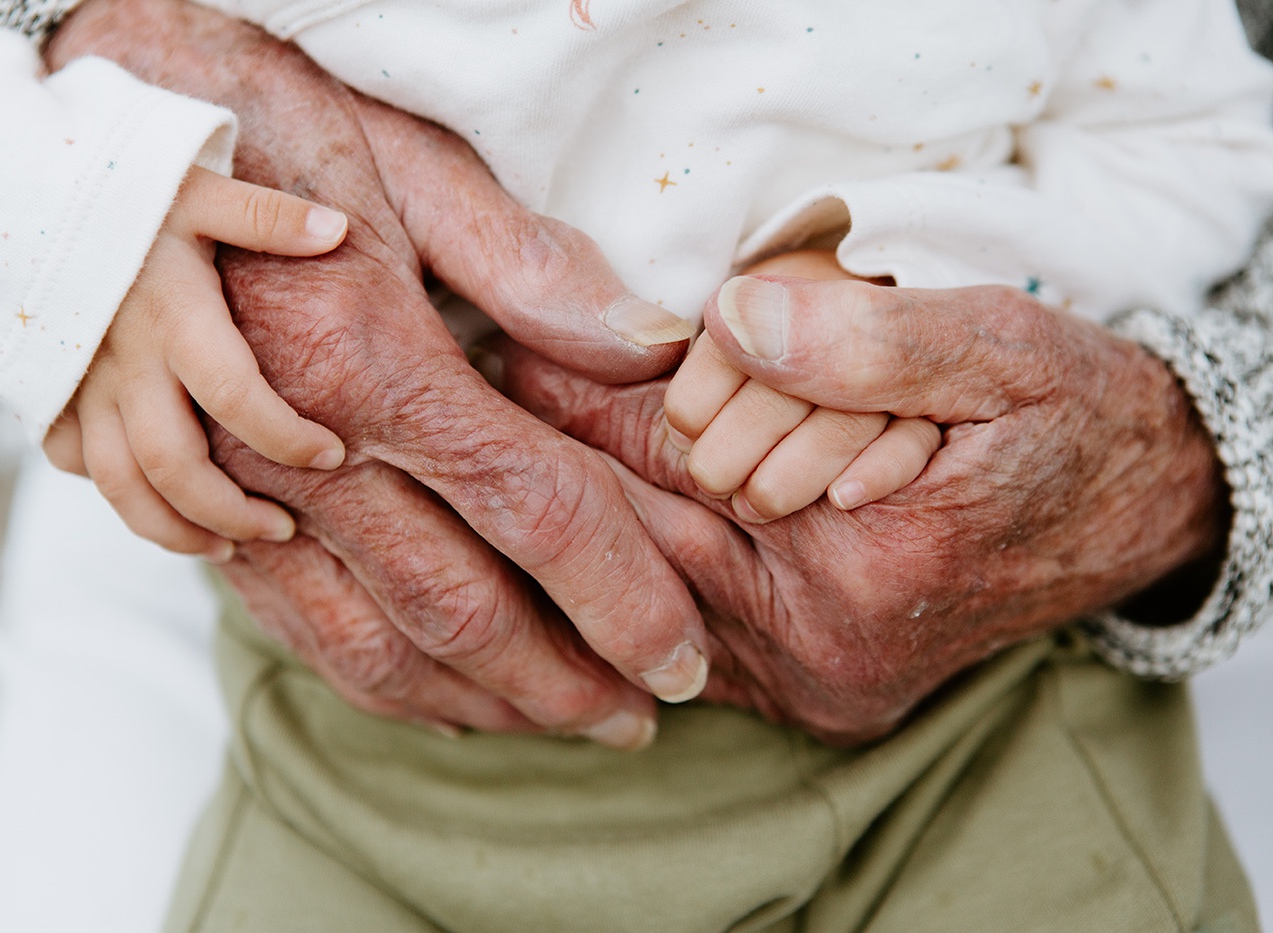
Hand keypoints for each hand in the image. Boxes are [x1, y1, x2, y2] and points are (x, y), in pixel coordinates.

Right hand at [44, 168, 348, 560]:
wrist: (14, 187)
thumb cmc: (120, 187)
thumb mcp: (197, 186)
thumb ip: (265, 215)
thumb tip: (338, 229)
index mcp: (170, 315)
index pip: (235, 396)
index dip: (287, 437)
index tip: (333, 454)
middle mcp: (122, 362)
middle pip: (173, 466)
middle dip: (233, 511)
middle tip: (283, 528)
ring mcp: (78, 385)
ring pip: (119, 486)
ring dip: (175, 530)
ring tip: (228, 544)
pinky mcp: (47, 393)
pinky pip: (77, 463)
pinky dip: (117, 493)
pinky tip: (161, 503)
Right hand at [48, 0, 705, 747]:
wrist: (68, 159)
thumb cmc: (247, 136)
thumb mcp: (395, 161)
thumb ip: (525, 264)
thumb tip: (652, 346)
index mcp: (371, 362)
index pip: (536, 510)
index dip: (623, 597)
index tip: (681, 659)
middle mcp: (302, 449)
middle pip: (458, 608)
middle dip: (562, 683)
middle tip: (638, 720)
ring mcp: (240, 493)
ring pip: (367, 645)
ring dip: (473, 704)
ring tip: (555, 726)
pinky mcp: (204, 511)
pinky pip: (291, 629)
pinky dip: (371, 679)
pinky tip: (434, 698)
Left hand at [499, 276, 1226, 742]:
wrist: (1132, 512)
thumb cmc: (1066, 420)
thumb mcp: (1001, 349)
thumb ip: (872, 338)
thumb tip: (735, 318)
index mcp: (868, 566)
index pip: (667, 466)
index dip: (581, 394)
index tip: (507, 340)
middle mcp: (824, 649)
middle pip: (636, 537)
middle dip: (569, 452)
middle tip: (498, 377)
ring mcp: (812, 685)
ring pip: (648, 585)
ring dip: (604, 504)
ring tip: (543, 425)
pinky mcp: (810, 695)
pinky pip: (683, 624)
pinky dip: (647, 556)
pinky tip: (617, 500)